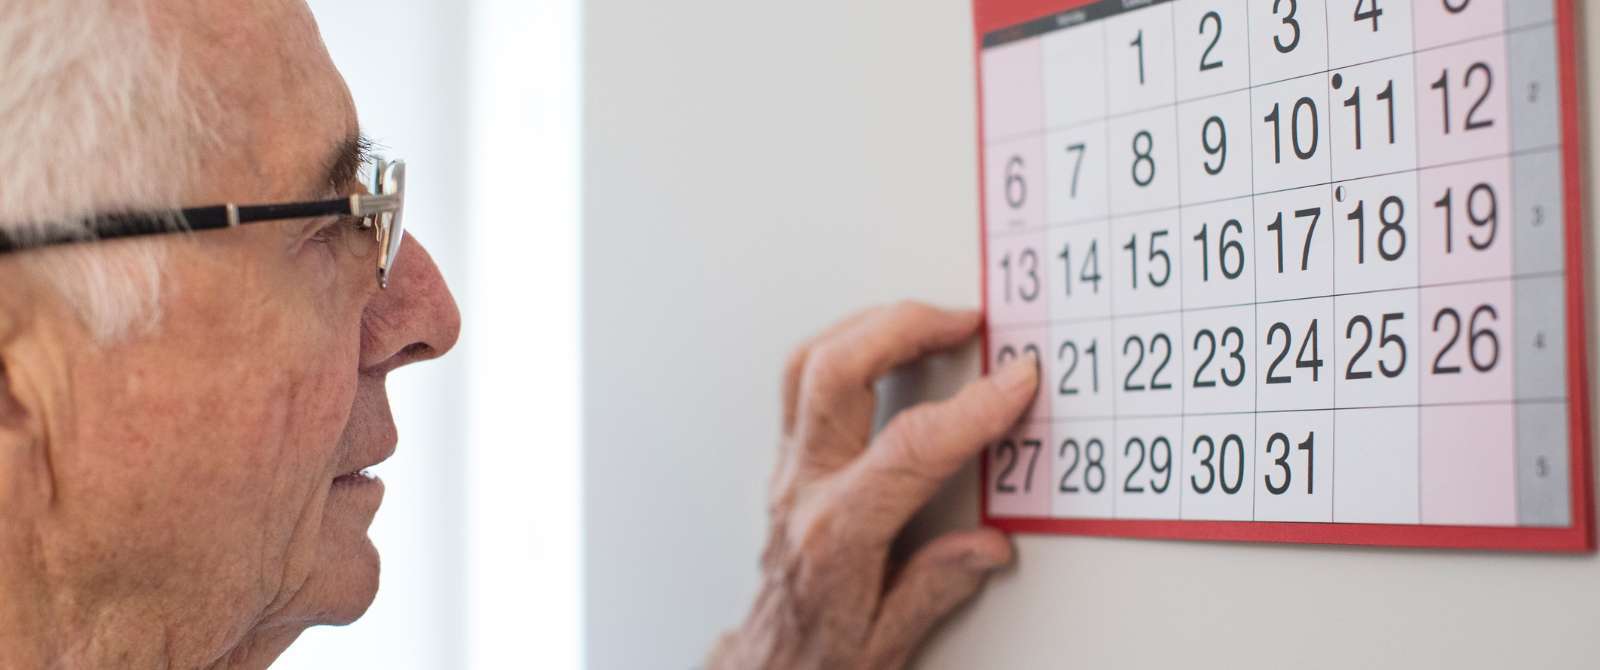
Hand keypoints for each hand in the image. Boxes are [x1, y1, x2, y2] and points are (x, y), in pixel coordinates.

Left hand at [707, 302, 1039, 668]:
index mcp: (836, 535)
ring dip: (869, 327)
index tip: (1015, 382)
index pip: (907, 451)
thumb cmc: (818, 658)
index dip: (970, 409)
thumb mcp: (887, 645)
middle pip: (835, 373)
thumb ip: (936, 589)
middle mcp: (803, 488)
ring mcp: (787, 469)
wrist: (764, 669)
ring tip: (929, 320)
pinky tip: (883, 346)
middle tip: (964, 321)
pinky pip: (801, 380)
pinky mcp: (784, 463)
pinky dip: (847, 349)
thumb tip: (989, 546)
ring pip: (808, 363)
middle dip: (903, 328)